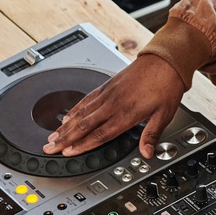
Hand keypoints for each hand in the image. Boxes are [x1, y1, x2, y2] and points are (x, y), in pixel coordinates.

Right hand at [42, 55, 184, 157]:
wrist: (164, 61)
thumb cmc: (166, 86)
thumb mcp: (165, 114)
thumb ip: (152, 135)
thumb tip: (147, 153)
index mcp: (126, 113)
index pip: (100, 134)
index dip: (82, 145)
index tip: (68, 152)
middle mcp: (113, 104)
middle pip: (84, 125)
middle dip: (65, 138)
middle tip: (49, 147)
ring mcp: (108, 94)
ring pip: (81, 112)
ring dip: (65, 126)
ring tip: (52, 136)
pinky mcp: (107, 86)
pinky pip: (86, 100)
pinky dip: (74, 110)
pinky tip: (66, 117)